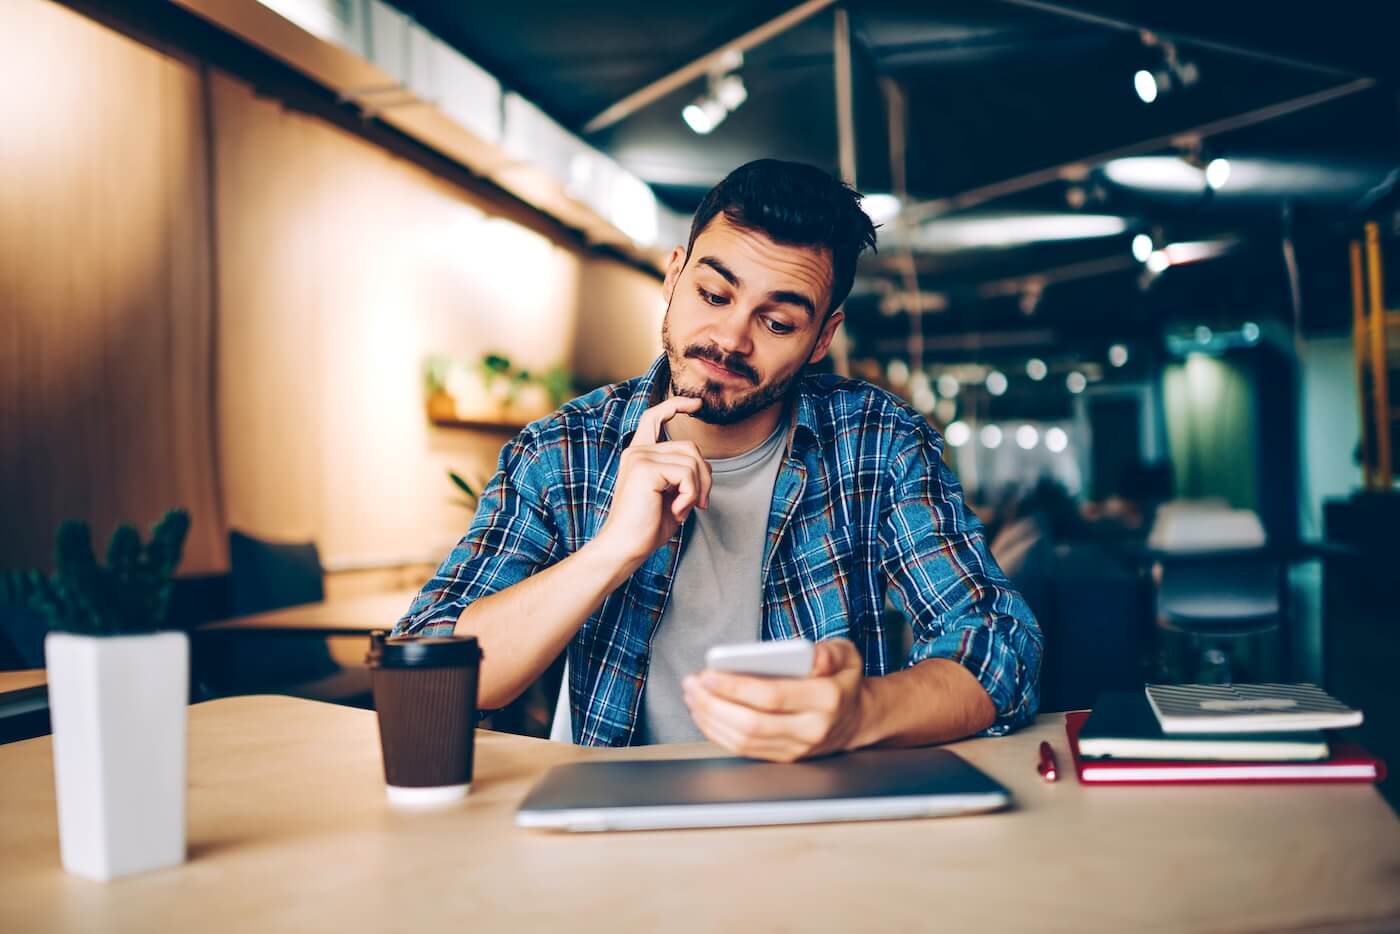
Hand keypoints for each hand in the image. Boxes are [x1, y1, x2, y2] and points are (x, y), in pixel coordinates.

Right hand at [592, 396, 712, 568]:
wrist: (625, 547)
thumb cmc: (646, 527)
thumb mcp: (670, 494)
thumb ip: (681, 474)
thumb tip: (703, 466)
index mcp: (639, 454)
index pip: (654, 417)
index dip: (676, 405)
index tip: (697, 404)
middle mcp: (637, 451)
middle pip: (690, 447)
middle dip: (705, 476)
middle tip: (700, 503)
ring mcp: (640, 457)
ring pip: (693, 460)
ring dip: (699, 489)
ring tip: (684, 509)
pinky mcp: (646, 468)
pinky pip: (687, 474)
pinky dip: (691, 495)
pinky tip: (677, 511)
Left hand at [683, 639, 866, 761]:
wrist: (856, 719)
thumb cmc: (842, 680)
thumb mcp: (847, 654)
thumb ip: (830, 652)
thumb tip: (812, 658)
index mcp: (826, 699)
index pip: (772, 696)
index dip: (735, 687)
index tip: (708, 674)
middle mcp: (811, 729)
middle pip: (751, 723)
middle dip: (714, 704)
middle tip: (692, 684)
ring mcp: (796, 748)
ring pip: (744, 740)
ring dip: (711, 718)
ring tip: (692, 695)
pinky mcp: (783, 757)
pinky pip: (744, 749)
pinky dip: (718, 732)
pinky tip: (703, 713)